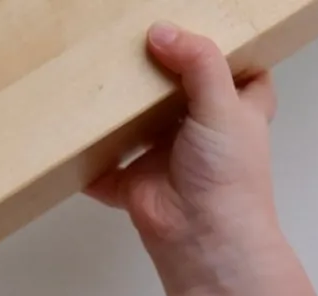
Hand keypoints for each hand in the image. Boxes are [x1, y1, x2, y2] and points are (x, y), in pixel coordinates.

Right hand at [83, 22, 281, 281]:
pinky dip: (89, 158)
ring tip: (98, 70)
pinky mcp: (136, 184)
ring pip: (139, 126)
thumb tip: (160, 32)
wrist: (205, 242)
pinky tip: (72, 131)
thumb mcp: (225, 105)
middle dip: (164, 70)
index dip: (234, 57)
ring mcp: (166, 160)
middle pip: (182, 94)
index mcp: (234, 116)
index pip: (245, 79)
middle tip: (138, 37)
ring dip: (120, 107)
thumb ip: (198, 61)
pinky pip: (105, 169)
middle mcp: (201, 136)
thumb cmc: (229, 177)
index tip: (214, 34)